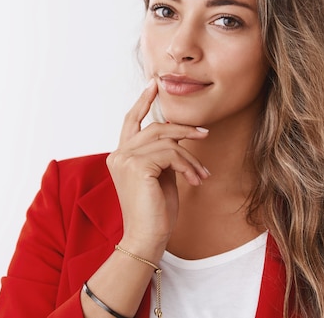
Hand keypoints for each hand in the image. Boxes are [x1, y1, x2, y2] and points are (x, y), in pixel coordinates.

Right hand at [106, 79, 209, 259]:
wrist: (147, 238)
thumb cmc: (155, 212)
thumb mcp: (160, 176)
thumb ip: (162, 155)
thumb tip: (178, 136)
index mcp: (120, 156)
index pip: (131, 121)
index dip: (143, 101)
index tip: (155, 84)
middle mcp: (118, 154)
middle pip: (155, 127)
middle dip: (183, 128)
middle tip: (204, 134)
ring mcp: (125, 159)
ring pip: (166, 140)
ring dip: (190, 156)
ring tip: (202, 174)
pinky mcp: (137, 166)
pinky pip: (171, 154)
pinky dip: (188, 166)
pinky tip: (195, 180)